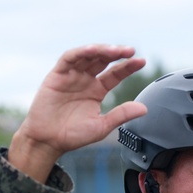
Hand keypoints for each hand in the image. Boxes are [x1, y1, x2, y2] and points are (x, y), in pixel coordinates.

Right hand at [9, 44, 147, 182]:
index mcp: (97, 90)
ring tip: (114, 51)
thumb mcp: (101, 126)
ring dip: (101, 50)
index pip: (115, 74)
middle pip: (103, 60)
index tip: (141, 62)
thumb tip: (145, 108)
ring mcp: (71, 76)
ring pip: (88, 55)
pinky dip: (80, 53)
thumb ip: (121, 115)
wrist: (48, 142)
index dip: (128, 67)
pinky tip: (92, 51)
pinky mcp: (57, 75)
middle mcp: (85, 80)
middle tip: (130, 51)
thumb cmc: (72, 136)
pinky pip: (69, 59)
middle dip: (116, 54)